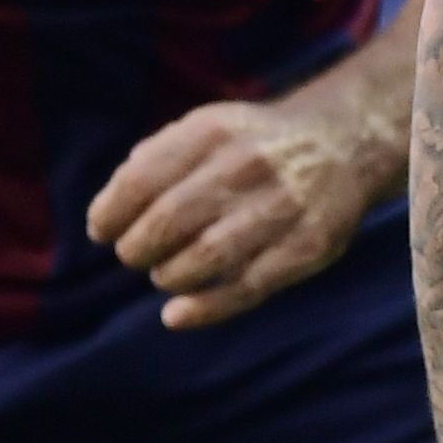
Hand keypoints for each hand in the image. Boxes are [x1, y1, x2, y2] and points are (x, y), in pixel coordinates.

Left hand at [90, 81, 393, 328]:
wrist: (339, 145)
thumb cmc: (251, 145)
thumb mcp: (205, 127)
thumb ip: (156, 160)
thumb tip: (108, 214)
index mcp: (212, 132)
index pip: (140, 181)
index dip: (111, 214)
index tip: (102, 231)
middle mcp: (246, 166)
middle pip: (167, 222)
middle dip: (136, 250)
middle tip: (134, 255)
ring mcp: (281, 208)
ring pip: (203, 259)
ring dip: (168, 276)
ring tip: (165, 274)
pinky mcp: (306, 247)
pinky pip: (245, 288)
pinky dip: (203, 309)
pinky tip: (176, 315)